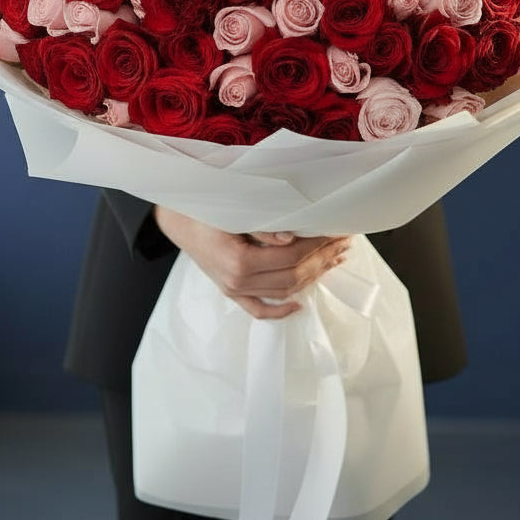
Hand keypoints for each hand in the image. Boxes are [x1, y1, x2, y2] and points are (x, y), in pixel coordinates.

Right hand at [153, 206, 349, 319]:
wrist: (175, 219)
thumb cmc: (204, 208)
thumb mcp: (232, 210)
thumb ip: (262, 226)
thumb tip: (293, 238)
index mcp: (239, 260)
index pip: (292, 255)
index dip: (319, 245)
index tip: (338, 232)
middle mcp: (238, 280)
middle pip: (293, 275)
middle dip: (323, 260)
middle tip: (344, 244)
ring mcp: (234, 289)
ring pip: (282, 291)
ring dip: (312, 278)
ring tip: (333, 261)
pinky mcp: (230, 292)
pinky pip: (258, 309)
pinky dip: (280, 311)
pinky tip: (300, 304)